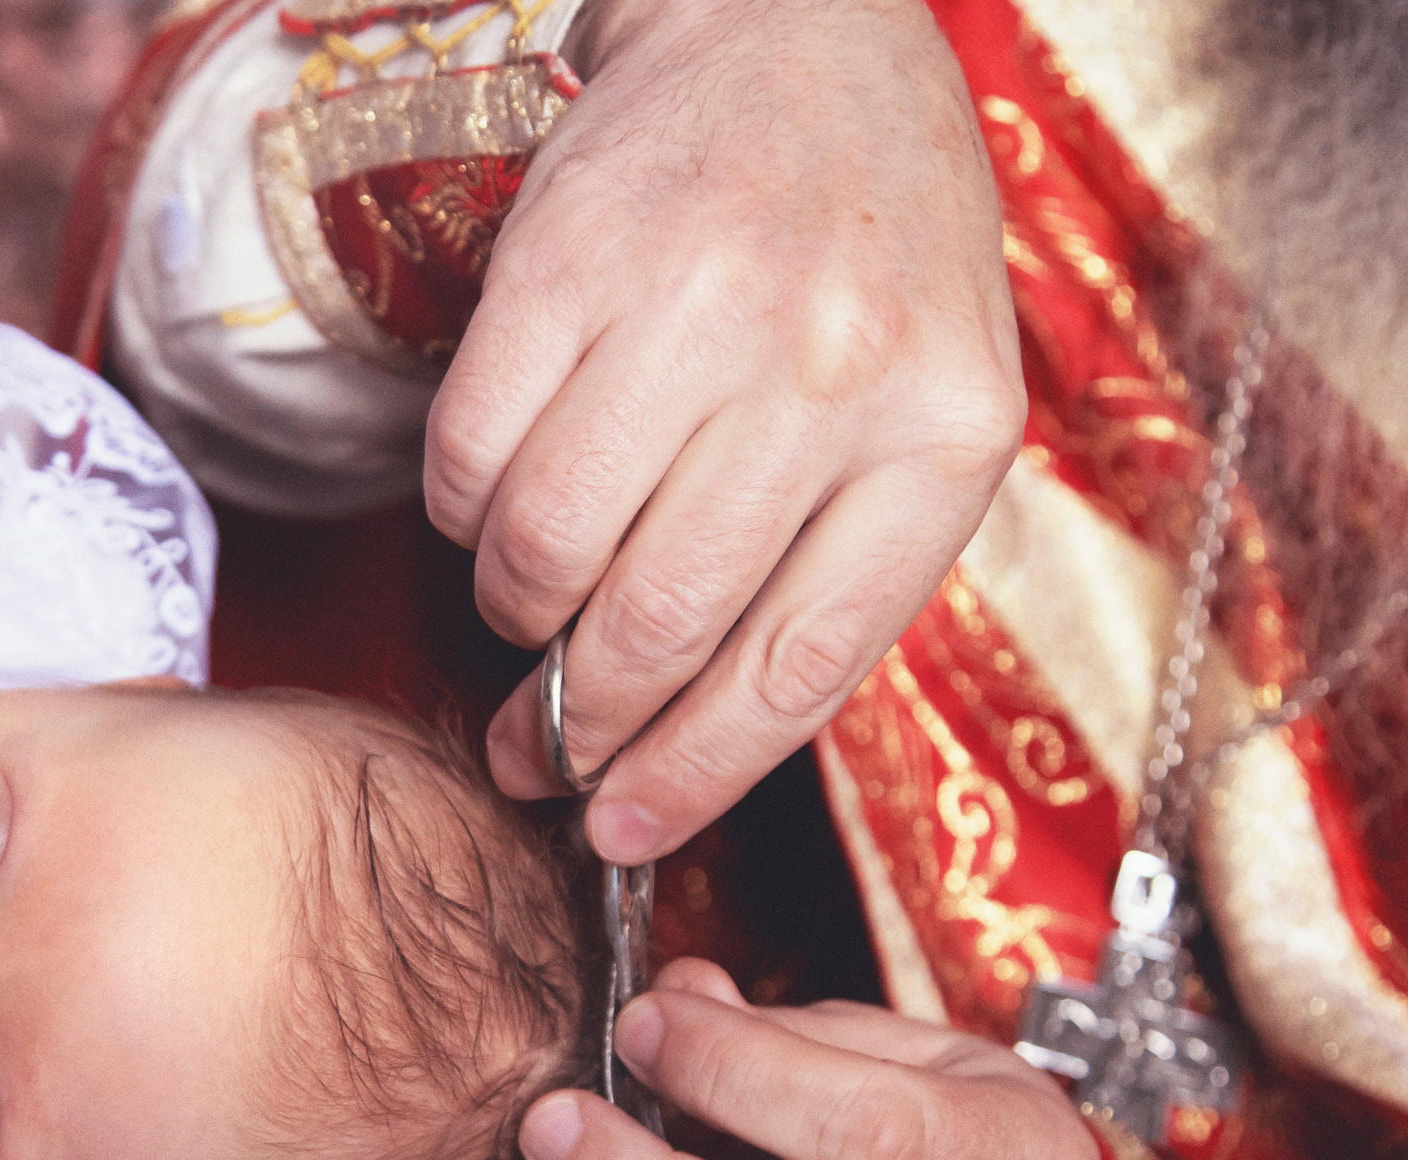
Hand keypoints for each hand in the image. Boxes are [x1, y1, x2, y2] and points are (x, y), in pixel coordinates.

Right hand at [436, 0, 1026, 862]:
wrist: (786, 33)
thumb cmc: (858, 248)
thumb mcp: (923, 400)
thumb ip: (840, 558)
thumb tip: (684, 744)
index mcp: (944, 432)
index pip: (802, 663)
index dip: (693, 775)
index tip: (618, 832)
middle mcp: (831, 369)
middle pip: (659, 625)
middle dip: (578, 722)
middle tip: (536, 749)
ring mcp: (696, 308)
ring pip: (546, 554)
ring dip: (514, 613)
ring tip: (529, 601)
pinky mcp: (566, 264)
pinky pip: (470, 458)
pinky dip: (462, 511)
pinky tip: (499, 494)